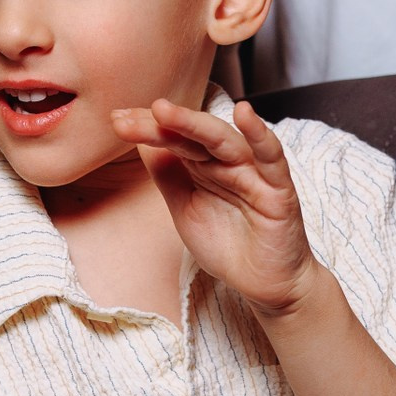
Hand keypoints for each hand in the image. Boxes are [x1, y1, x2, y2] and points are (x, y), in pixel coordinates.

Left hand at [112, 97, 317, 314]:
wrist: (265, 284)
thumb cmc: (229, 246)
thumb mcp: (185, 208)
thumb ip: (168, 176)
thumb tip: (142, 141)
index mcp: (205, 165)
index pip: (174, 139)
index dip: (146, 128)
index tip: (116, 121)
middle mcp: (228, 162)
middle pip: (191, 137)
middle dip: (159, 125)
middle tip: (125, 119)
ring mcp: (253, 173)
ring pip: (223, 140)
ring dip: (193, 124)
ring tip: (162, 111)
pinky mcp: (278, 191)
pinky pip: (271, 159)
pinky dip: (260, 135)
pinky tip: (244, 114)